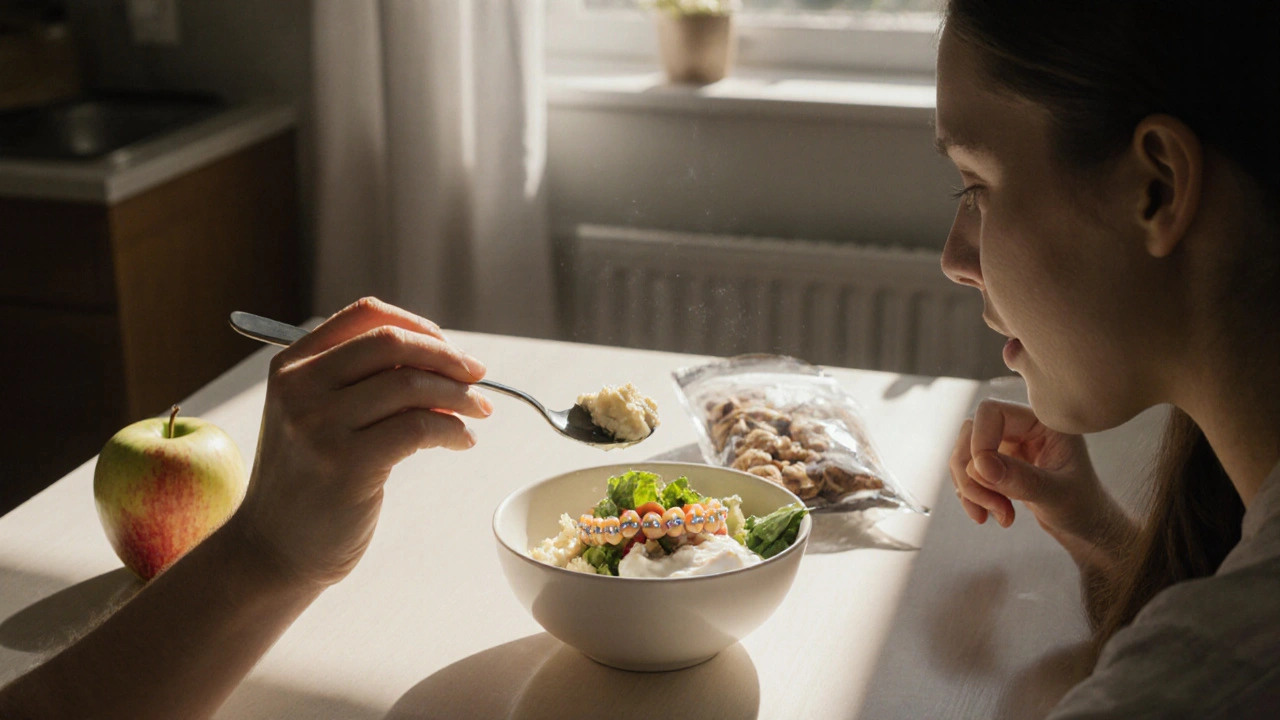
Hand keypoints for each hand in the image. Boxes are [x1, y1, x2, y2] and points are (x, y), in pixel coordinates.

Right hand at [228, 297, 493, 587]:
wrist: (272, 550)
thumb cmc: (309, 482)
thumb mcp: (315, 416)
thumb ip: (360, 381)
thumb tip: (441, 357)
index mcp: (291, 366)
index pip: (366, 314)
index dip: (418, 325)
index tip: (448, 349)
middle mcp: (300, 388)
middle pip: (392, 343)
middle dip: (447, 356)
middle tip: (477, 376)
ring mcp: (320, 426)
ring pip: (411, 384)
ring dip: (459, 396)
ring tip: (478, 411)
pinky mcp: (346, 464)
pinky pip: (419, 427)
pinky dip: (453, 430)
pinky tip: (461, 441)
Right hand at [949, 399, 1134, 570]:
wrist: (1086, 526)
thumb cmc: (1083, 506)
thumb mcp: (1057, 495)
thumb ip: (1021, 480)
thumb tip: (979, 467)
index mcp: (1042, 422)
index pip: (991, 412)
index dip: (980, 442)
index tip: (986, 477)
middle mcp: (1020, 429)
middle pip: (970, 433)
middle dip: (972, 474)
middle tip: (992, 506)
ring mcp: (1006, 446)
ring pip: (964, 456)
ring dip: (972, 489)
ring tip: (999, 516)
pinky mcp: (996, 466)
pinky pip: (967, 474)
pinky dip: (971, 497)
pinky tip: (994, 516)